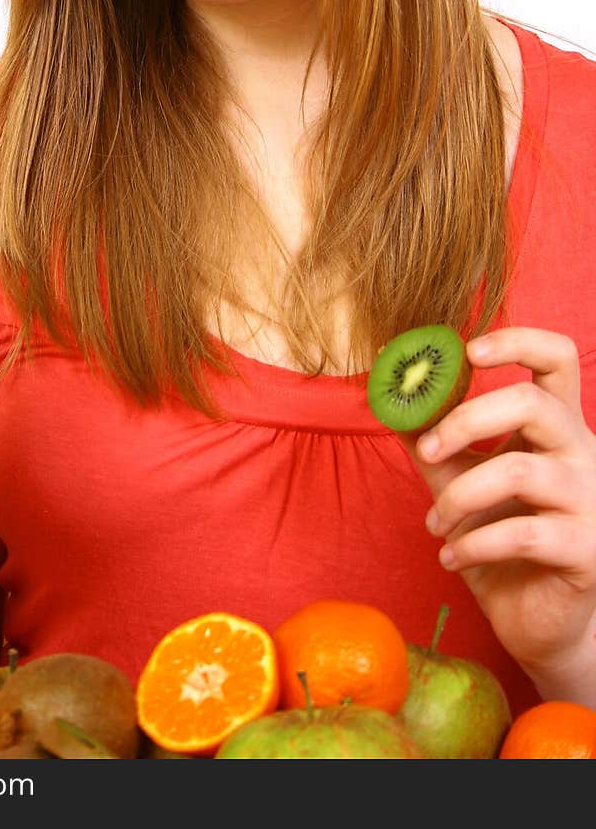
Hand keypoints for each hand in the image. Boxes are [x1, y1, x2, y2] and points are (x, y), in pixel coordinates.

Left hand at [402, 327, 595, 701]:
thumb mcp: (458, 475)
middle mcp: (582, 452)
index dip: (516, 341)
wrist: (539, 618)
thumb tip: (385, 387)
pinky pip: (523, 534)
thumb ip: (430, 434)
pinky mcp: (586, 550)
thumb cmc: (501, 536)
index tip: (467, 352)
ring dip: (459, 497)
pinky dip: (473, 544)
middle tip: (428, 449)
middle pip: (533, 403)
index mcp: (557, 425)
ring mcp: (590, 501)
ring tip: (435, 523)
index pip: (558, 357)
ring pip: (519, 471)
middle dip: (466, 420)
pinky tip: (451, 557)